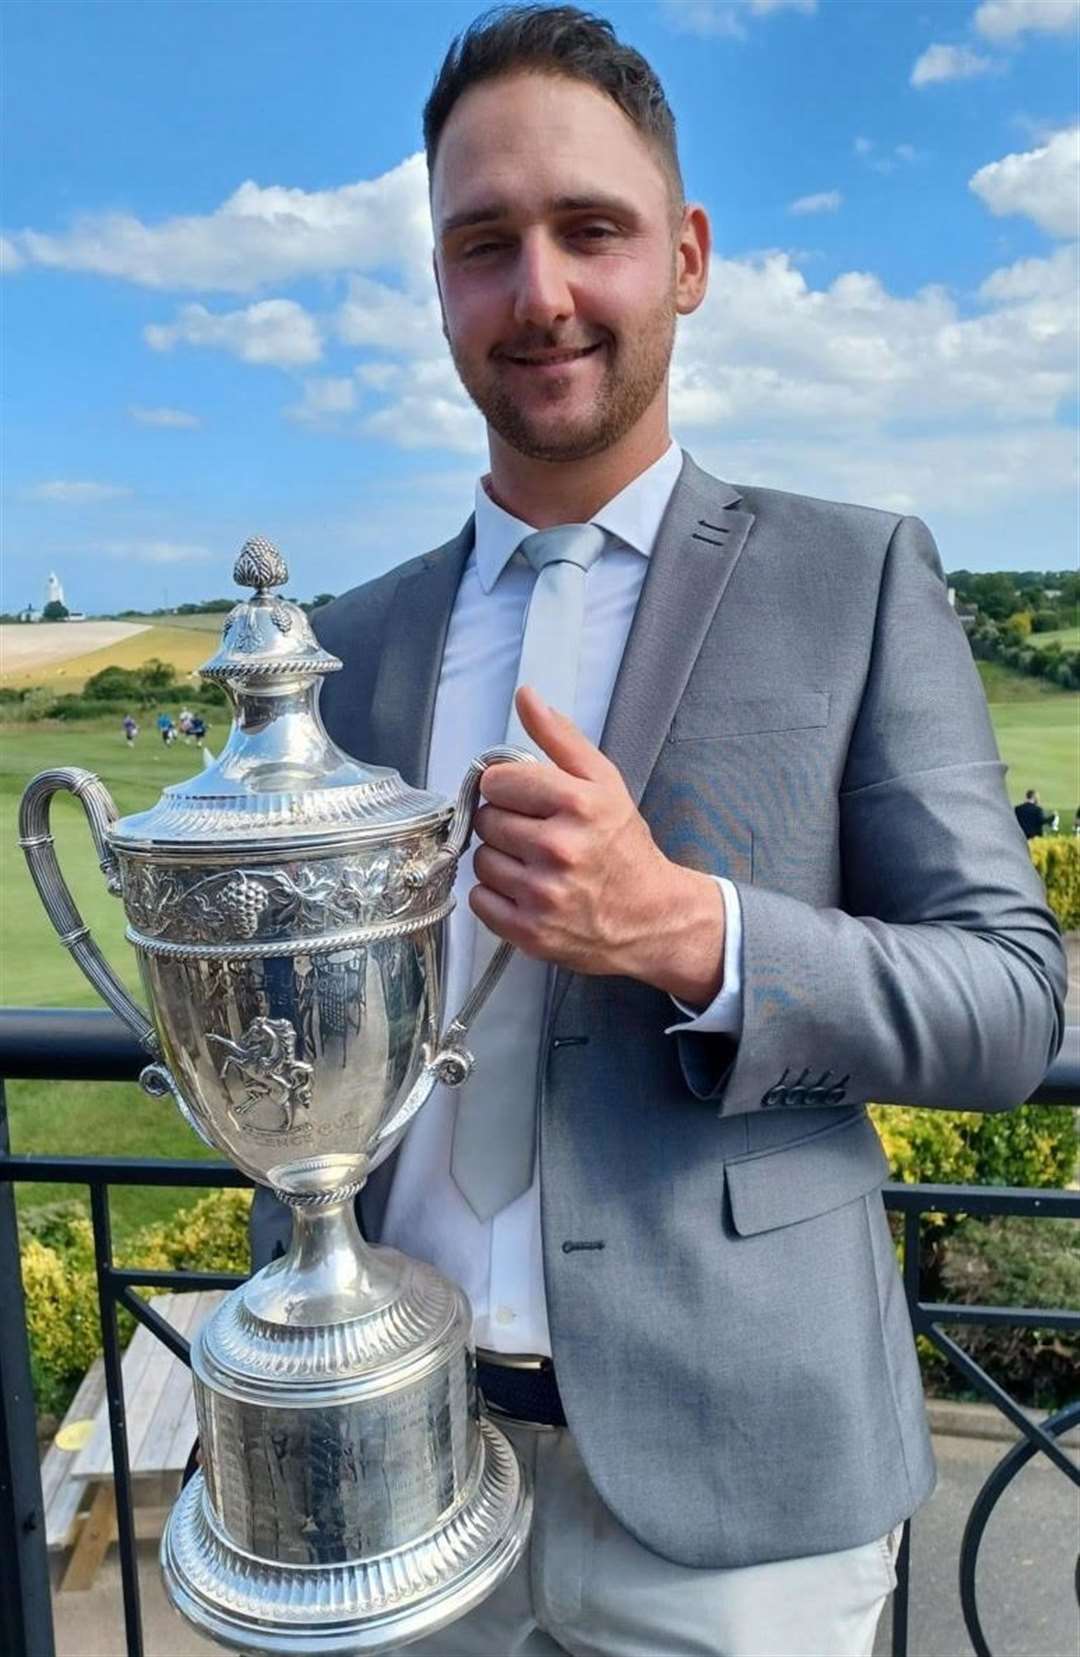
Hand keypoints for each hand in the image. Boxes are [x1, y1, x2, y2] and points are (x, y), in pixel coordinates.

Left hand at [470, 687, 726, 1003]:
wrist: (652, 917)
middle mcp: (560, 849)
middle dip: (507, 824)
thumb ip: (560, 737)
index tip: (525, 799)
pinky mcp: (530, 932)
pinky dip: (496, 896)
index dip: (507, 788)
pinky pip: (479, 899)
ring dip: (500, 860)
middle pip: (488, 820)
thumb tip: (525, 696)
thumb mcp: (604, 782)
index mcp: (578, 804)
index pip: (498, 781)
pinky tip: (526, 891)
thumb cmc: (624, 847)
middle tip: (535, 834)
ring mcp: (543, 894)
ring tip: (533, 864)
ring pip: (481, 860)